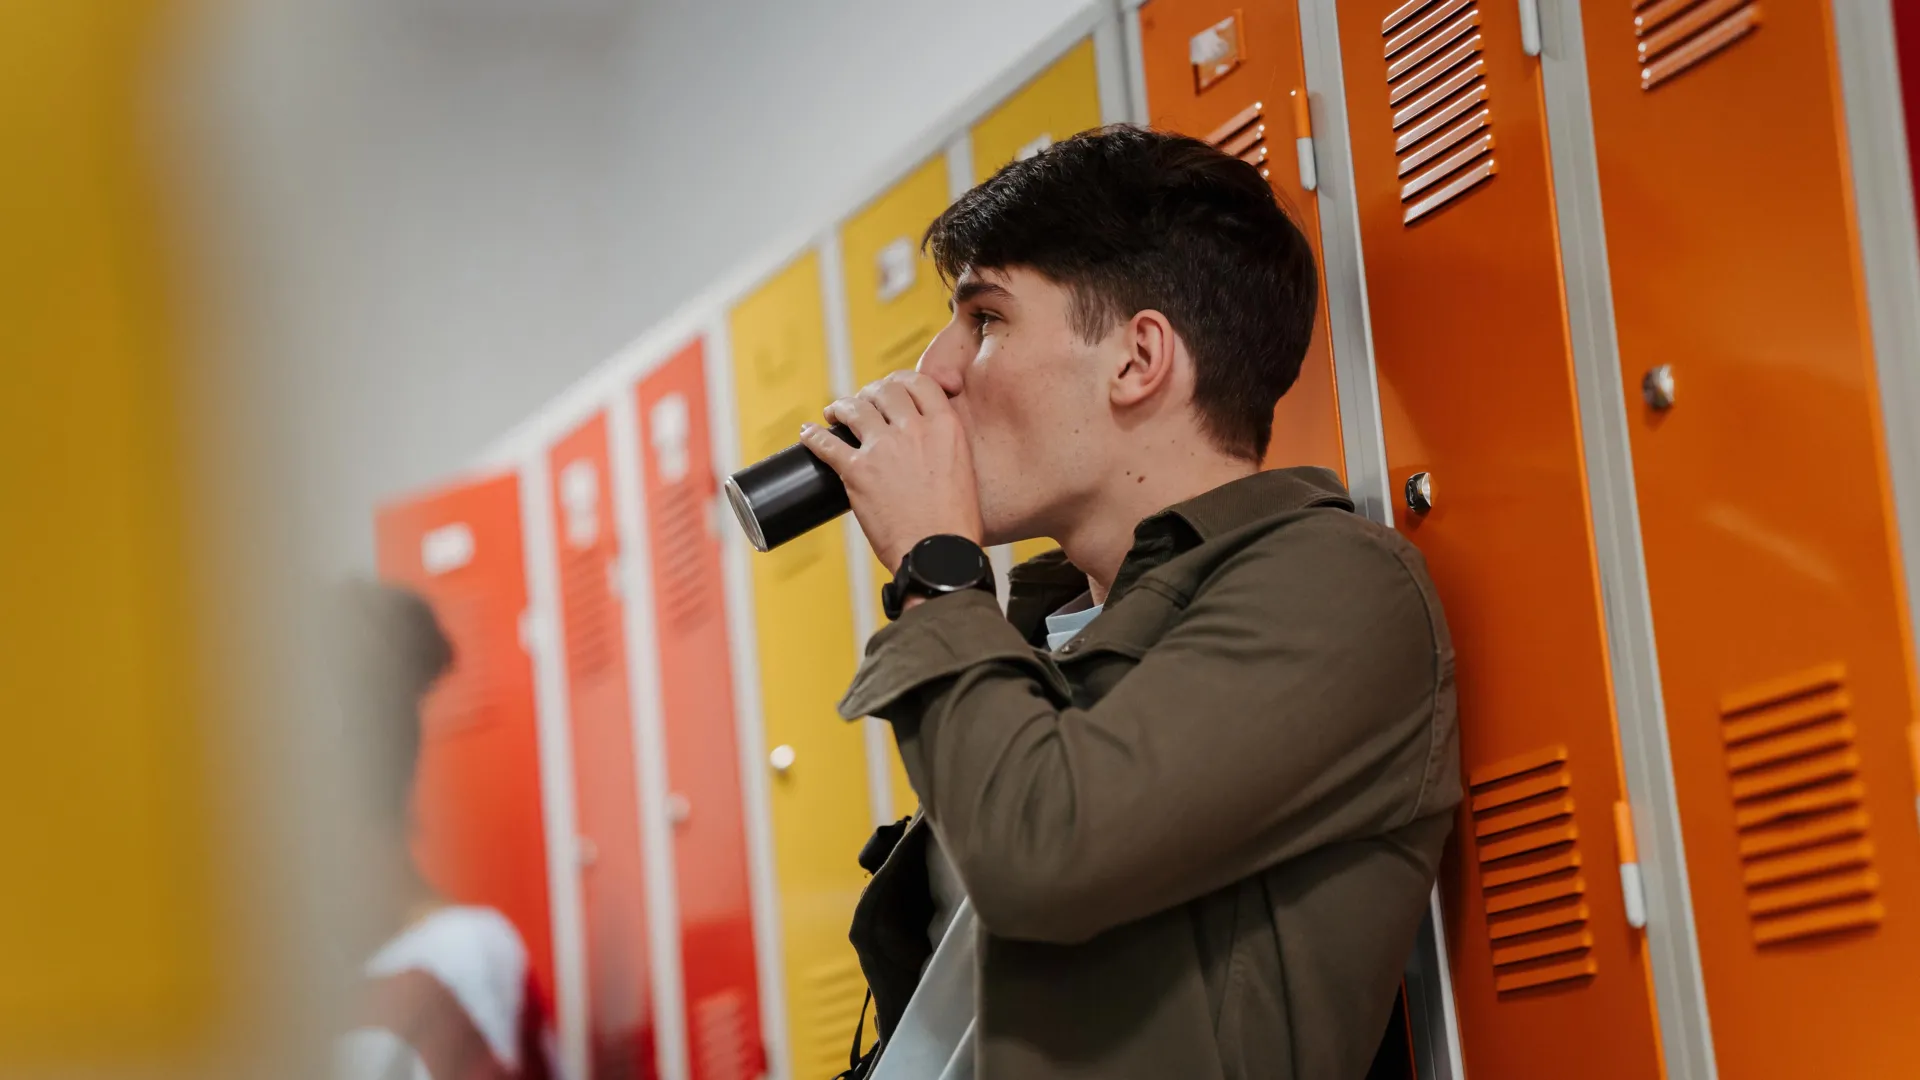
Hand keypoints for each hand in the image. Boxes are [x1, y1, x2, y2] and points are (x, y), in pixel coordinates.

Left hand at [799, 372, 982, 571]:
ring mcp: (883, 448)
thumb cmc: (953, 522)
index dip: (900, 381)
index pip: (919, 383)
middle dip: (869, 393)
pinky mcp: (856, 471)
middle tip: (861, 402)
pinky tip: (807, 434)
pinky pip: (826, 443)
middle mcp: (913, 430)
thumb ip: (944, 445)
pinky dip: (813, 437)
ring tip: (832, 412)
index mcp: (945, 427)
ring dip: (840, 407)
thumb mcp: (963, 469)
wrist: (937, 553)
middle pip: (884, 391)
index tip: (891, 388)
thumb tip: (924, 439)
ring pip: (854, 409)